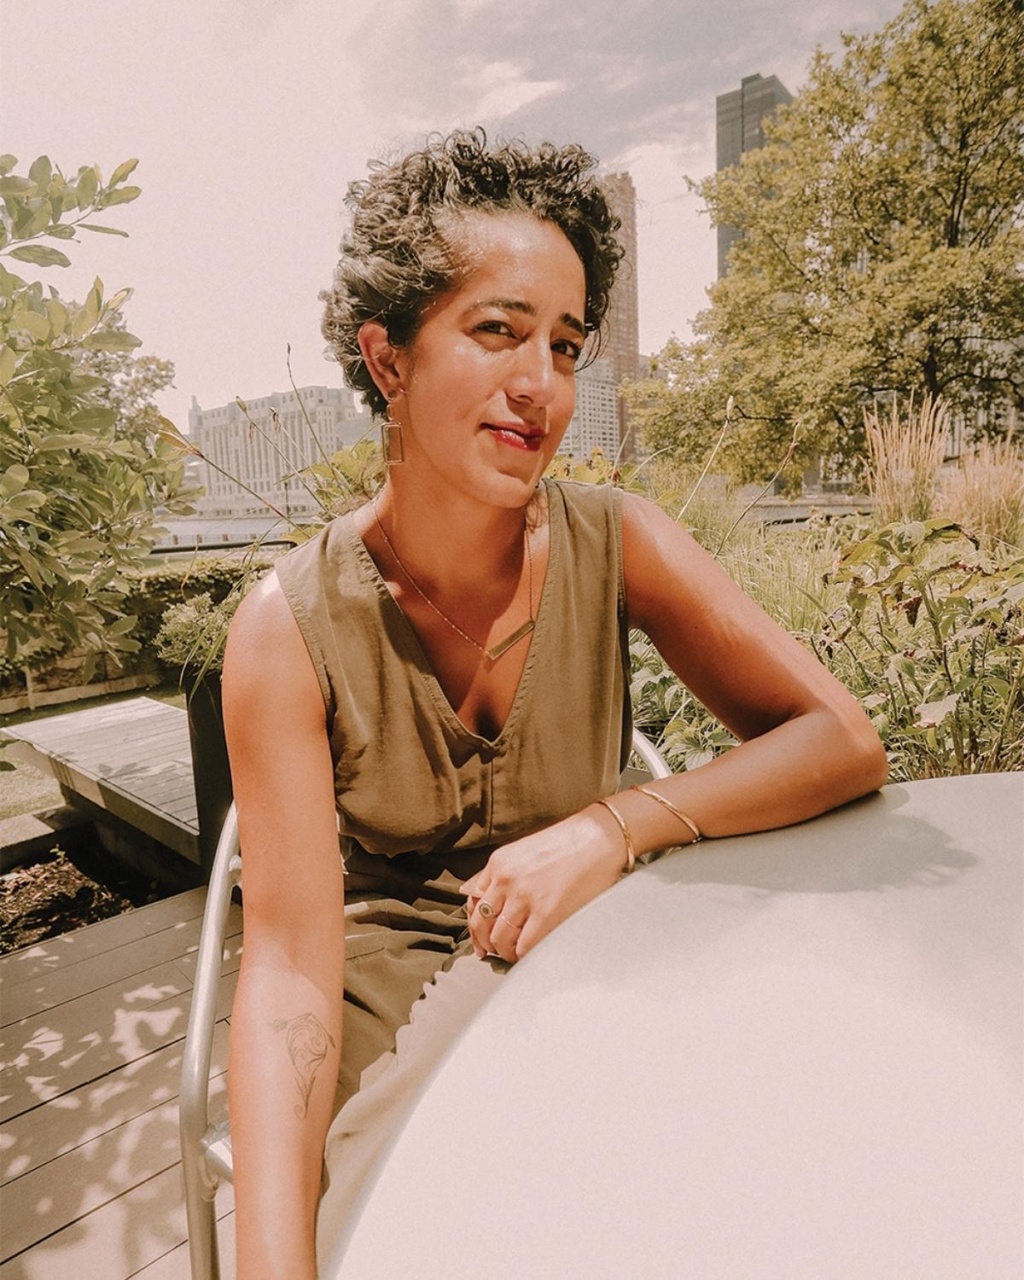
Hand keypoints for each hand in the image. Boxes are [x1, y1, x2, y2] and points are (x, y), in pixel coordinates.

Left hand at [460, 805, 625, 962]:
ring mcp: (524, 896)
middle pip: (480, 923)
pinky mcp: (546, 912)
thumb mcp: (524, 851)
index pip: (472, 900)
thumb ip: (505, 873)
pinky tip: (529, 954)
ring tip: (514, 953)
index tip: (482, 934)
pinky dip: (522, 955)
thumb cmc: (568, 843)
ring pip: (499, 938)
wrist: (598, 836)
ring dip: (504, 951)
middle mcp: (505, 879)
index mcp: (498, 863)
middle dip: (484, 942)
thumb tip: (493, 902)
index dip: (476, 922)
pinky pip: (523, 945)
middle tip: (492, 951)